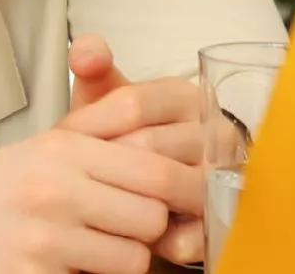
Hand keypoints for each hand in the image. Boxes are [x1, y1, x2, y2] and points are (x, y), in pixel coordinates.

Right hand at [0, 129, 189, 273]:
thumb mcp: (42, 147)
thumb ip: (103, 141)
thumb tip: (170, 153)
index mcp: (63, 148)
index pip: (156, 170)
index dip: (178, 191)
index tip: (178, 200)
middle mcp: (56, 189)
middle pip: (152, 219)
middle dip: (147, 230)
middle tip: (122, 228)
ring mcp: (44, 240)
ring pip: (132, 261)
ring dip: (120, 262)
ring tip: (90, 252)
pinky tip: (61, 268)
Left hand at [58, 46, 207, 267]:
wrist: (150, 184)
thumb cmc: (125, 140)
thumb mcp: (106, 103)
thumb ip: (94, 70)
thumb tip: (85, 53)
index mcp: (182, 95)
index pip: (134, 104)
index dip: (94, 127)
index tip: (63, 146)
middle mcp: (212, 128)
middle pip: (152, 147)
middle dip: (109, 169)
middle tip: (78, 187)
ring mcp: (227, 171)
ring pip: (178, 186)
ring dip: (140, 204)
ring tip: (106, 214)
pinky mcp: (231, 213)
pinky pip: (202, 226)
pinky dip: (174, 238)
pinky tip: (151, 242)